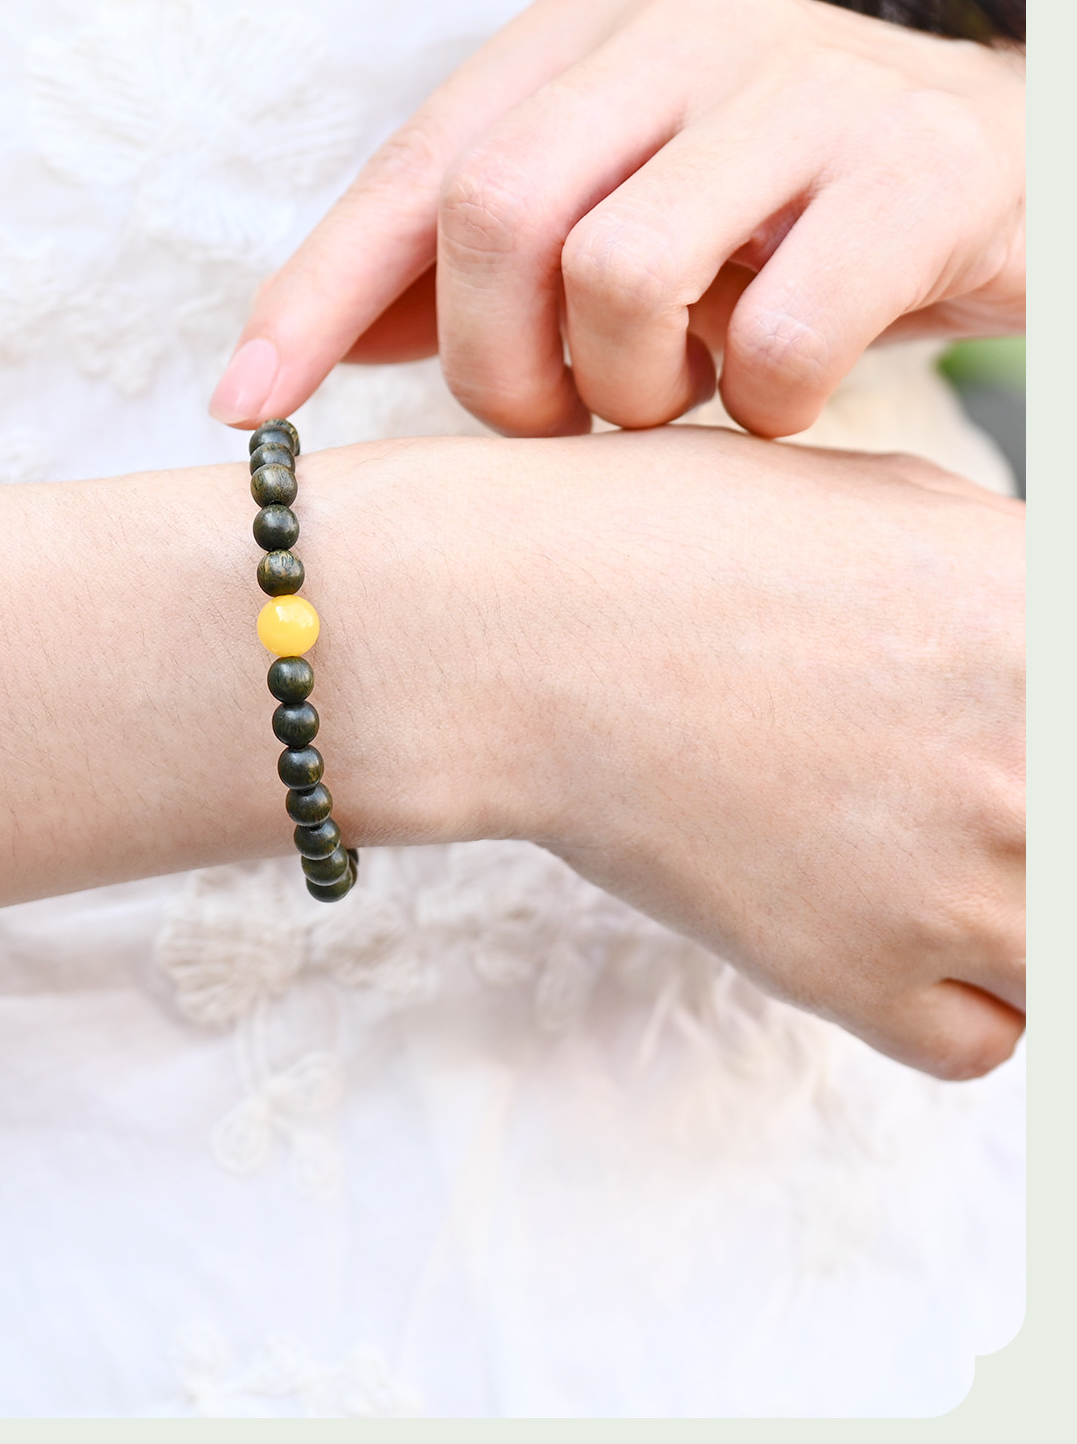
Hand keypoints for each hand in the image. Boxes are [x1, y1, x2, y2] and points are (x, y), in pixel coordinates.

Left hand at [211, 0, 1024, 438]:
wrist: (1002, 171)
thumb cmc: (774, 214)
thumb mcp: (615, 212)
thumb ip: (470, 268)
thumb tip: (303, 352)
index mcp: (588, 23)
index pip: (419, 166)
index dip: (317, 292)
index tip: (244, 404)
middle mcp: (685, 18)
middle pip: (494, 209)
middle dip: (493, 364)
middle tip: (552, 421)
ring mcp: (805, 80)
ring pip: (617, 275)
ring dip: (627, 391)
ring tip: (676, 392)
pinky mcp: (913, 167)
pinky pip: (774, 343)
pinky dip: (754, 410)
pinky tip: (774, 397)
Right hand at [301, 427, 1023, 1079]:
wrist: (518, 632)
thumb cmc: (680, 540)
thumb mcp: (893, 503)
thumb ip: (1022, 583)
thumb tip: (1049, 645)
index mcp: (1043, 621)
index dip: (1048, 757)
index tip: (1016, 760)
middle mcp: (1038, 759)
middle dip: (1031, 826)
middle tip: (946, 791)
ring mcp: (960, 880)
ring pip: (1061, 957)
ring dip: (1016, 921)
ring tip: (916, 844)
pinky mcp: (866, 975)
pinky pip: (984, 1037)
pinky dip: (944, 991)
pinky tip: (864, 904)